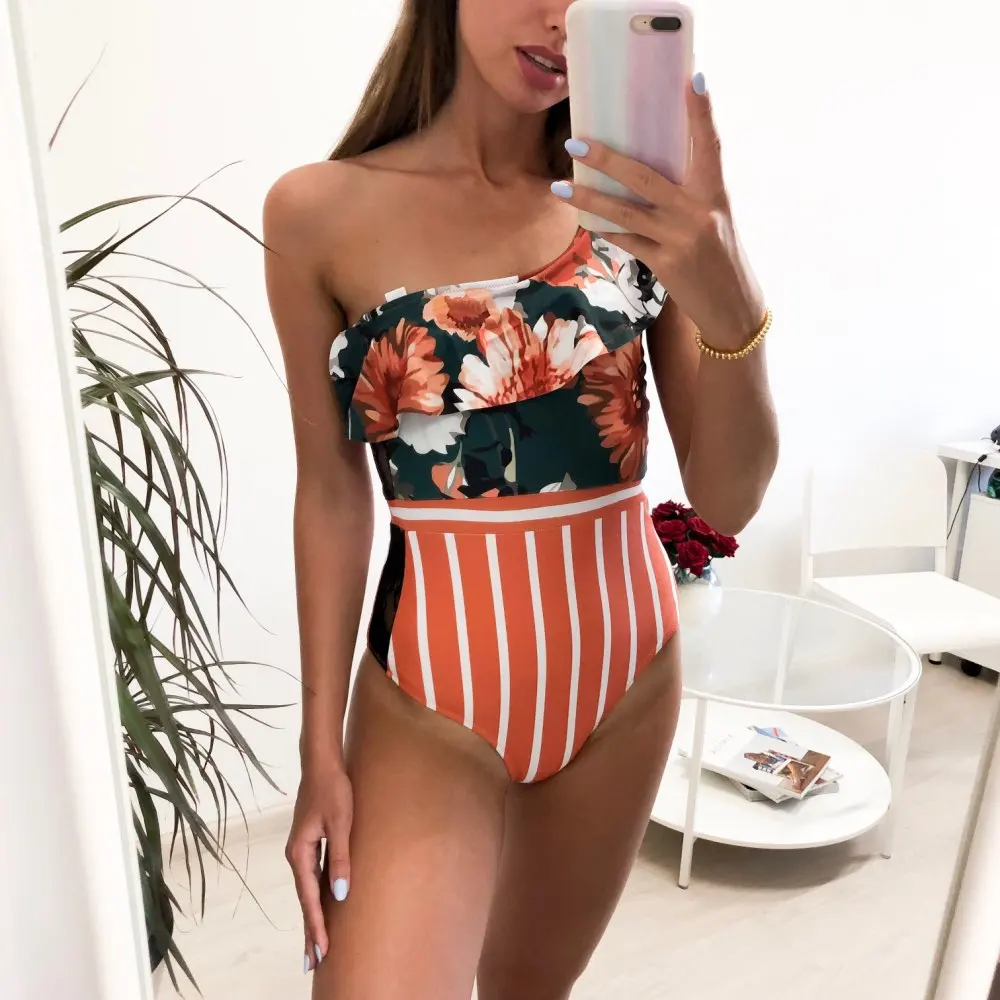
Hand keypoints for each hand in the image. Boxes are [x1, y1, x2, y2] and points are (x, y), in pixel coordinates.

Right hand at [285, 758, 352, 973]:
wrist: (322, 763)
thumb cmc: (334, 789)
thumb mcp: (341, 823)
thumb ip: (341, 859)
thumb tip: (341, 895)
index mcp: (300, 853)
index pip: (308, 898)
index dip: (316, 925)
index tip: (321, 951)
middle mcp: (296, 855)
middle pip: (304, 900)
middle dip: (309, 931)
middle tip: (312, 964)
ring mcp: (302, 850)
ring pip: (307, 891)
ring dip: (312, 917)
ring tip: (316, 945)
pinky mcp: (310, 843)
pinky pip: (311, 878)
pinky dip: (315, 897)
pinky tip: (323, 907)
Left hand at [554, 73, 765, 351]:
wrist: (732, 308)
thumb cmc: (722, 259)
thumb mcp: (716, 220)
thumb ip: (691, 196)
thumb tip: (649, 174)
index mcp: (715, 194)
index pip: (710, 144)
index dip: (702, 112)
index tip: (693, 78)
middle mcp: (698, 212)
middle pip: (645, 176)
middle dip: (607, 159)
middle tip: (577, 141)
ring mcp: (679, 239)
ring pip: (624, 212)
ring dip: (588, 197)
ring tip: (560, 186)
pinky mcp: (665, 264)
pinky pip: (626, 242)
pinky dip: (605, 230)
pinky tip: (585, 221)